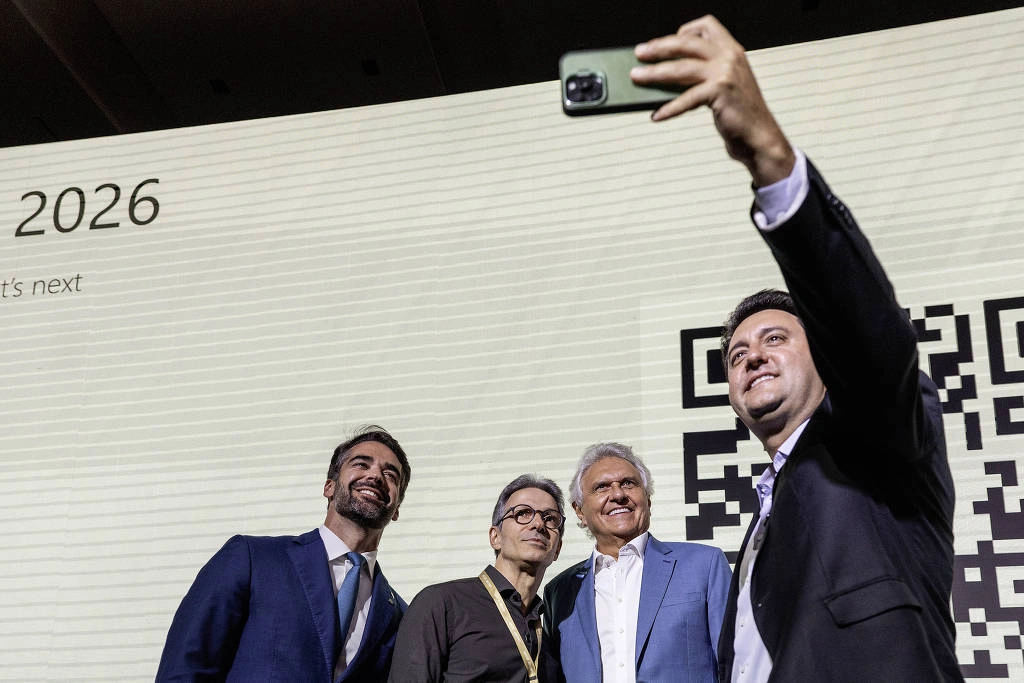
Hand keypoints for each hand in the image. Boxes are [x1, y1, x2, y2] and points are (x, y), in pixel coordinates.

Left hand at [631, 15, 794, 185]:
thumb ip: (705, 74)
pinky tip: (657, 115)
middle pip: (687, 42)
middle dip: (659, 47)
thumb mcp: (726, 85)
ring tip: (637, 77)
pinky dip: (669, 108)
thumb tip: (667, 75)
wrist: (760, 136)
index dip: (684, 29)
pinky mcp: (719, 91)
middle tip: (640, 53)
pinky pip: (686, 98)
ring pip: (680, 68)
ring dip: (654, 73)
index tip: (667, 40)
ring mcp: (725, 72)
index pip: (707, 25)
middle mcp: (729, 56)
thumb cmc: (740, 114)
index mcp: (732, 50)